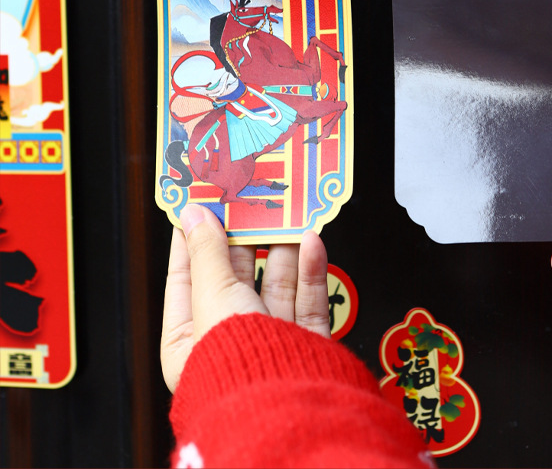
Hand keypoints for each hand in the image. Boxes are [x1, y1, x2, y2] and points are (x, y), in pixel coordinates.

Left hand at [161, 204, 330, 392]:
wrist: (286, 403)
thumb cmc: (236, 364)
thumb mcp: (213, 295)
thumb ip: (209, 252)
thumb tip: (196, 215)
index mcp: (190, 339)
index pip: (188, 277)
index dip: (194, 238)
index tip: (201, 204)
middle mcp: (230, 339)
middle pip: (236, 276)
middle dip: (245, 239)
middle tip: (250, 202)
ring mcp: (269, 339)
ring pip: (275, 282)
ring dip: (281, 248)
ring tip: (286, 216)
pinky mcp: (304, 340)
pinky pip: (306, 297)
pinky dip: (309, 268)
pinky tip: (310, 242)